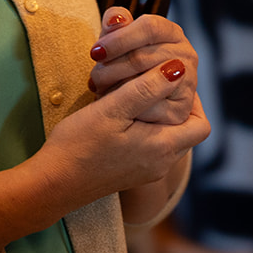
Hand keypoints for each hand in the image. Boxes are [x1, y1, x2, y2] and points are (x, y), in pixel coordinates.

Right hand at [35, 50, 210, 201]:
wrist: (51, 184)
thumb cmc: (79, 145)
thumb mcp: (113, 109)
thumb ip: (147, 88)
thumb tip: (178, 68)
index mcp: (162, 149)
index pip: (201, 125)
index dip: (194, 100)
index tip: (174, 81)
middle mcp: (160, 164)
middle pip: (186, 131)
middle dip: (176, 104)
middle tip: (155, 81)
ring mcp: (145, 171)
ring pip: (168, 138)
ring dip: (159, 115)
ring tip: (137, 93)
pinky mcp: (131, 173)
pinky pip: (152, 147)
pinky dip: (146, 128)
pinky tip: (124, 114)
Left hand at [87, 6, 198, 125]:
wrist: (139, 100)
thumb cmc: (125, 64)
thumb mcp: (118, 41)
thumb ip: (115, 25)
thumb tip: (115, 19)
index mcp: (172, 32)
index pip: (150, 27)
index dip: (119, 39)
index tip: (96, 52)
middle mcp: (186, 55)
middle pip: (142, 57)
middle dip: (111, 68)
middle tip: (93, 76)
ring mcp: (188, 83)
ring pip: (145, 85)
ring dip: (115, 89)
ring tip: (99, 89)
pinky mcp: (180, 110)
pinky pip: (148, 110)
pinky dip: (127, 110)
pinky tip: (114, 107)